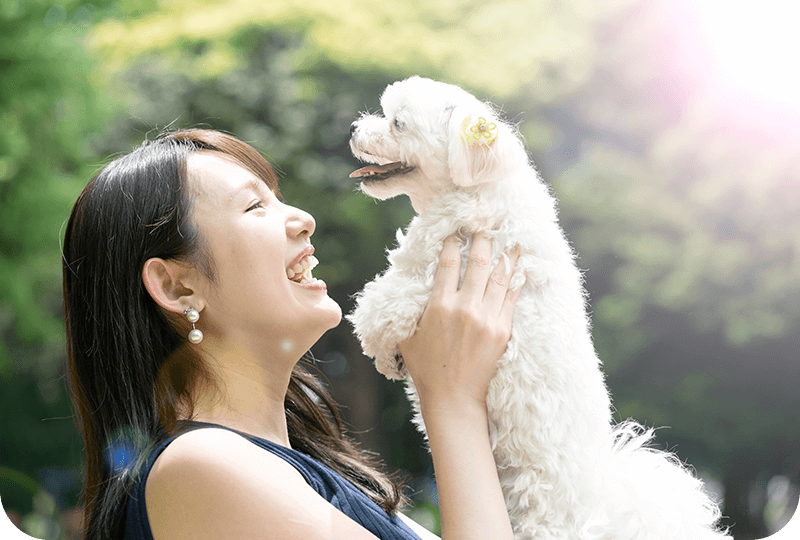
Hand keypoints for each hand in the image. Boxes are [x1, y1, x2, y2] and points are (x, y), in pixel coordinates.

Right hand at [398, 232, 520, 411]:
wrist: (453, 397)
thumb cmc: (426, 367)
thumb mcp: (408, 335)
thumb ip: (410, 307)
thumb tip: (408, 283)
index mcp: (439, 306)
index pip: (449, 262)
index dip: (453, 242)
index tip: (456, 230)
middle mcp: (465, 308)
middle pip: (478, 262)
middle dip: (482, 239)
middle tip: (486, 223)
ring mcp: (487, 318)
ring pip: (500, 276)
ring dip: (506, 253)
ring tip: (511, 236)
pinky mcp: (503, 329)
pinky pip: (512, 297)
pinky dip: (517, 279)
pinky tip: (521, 266)